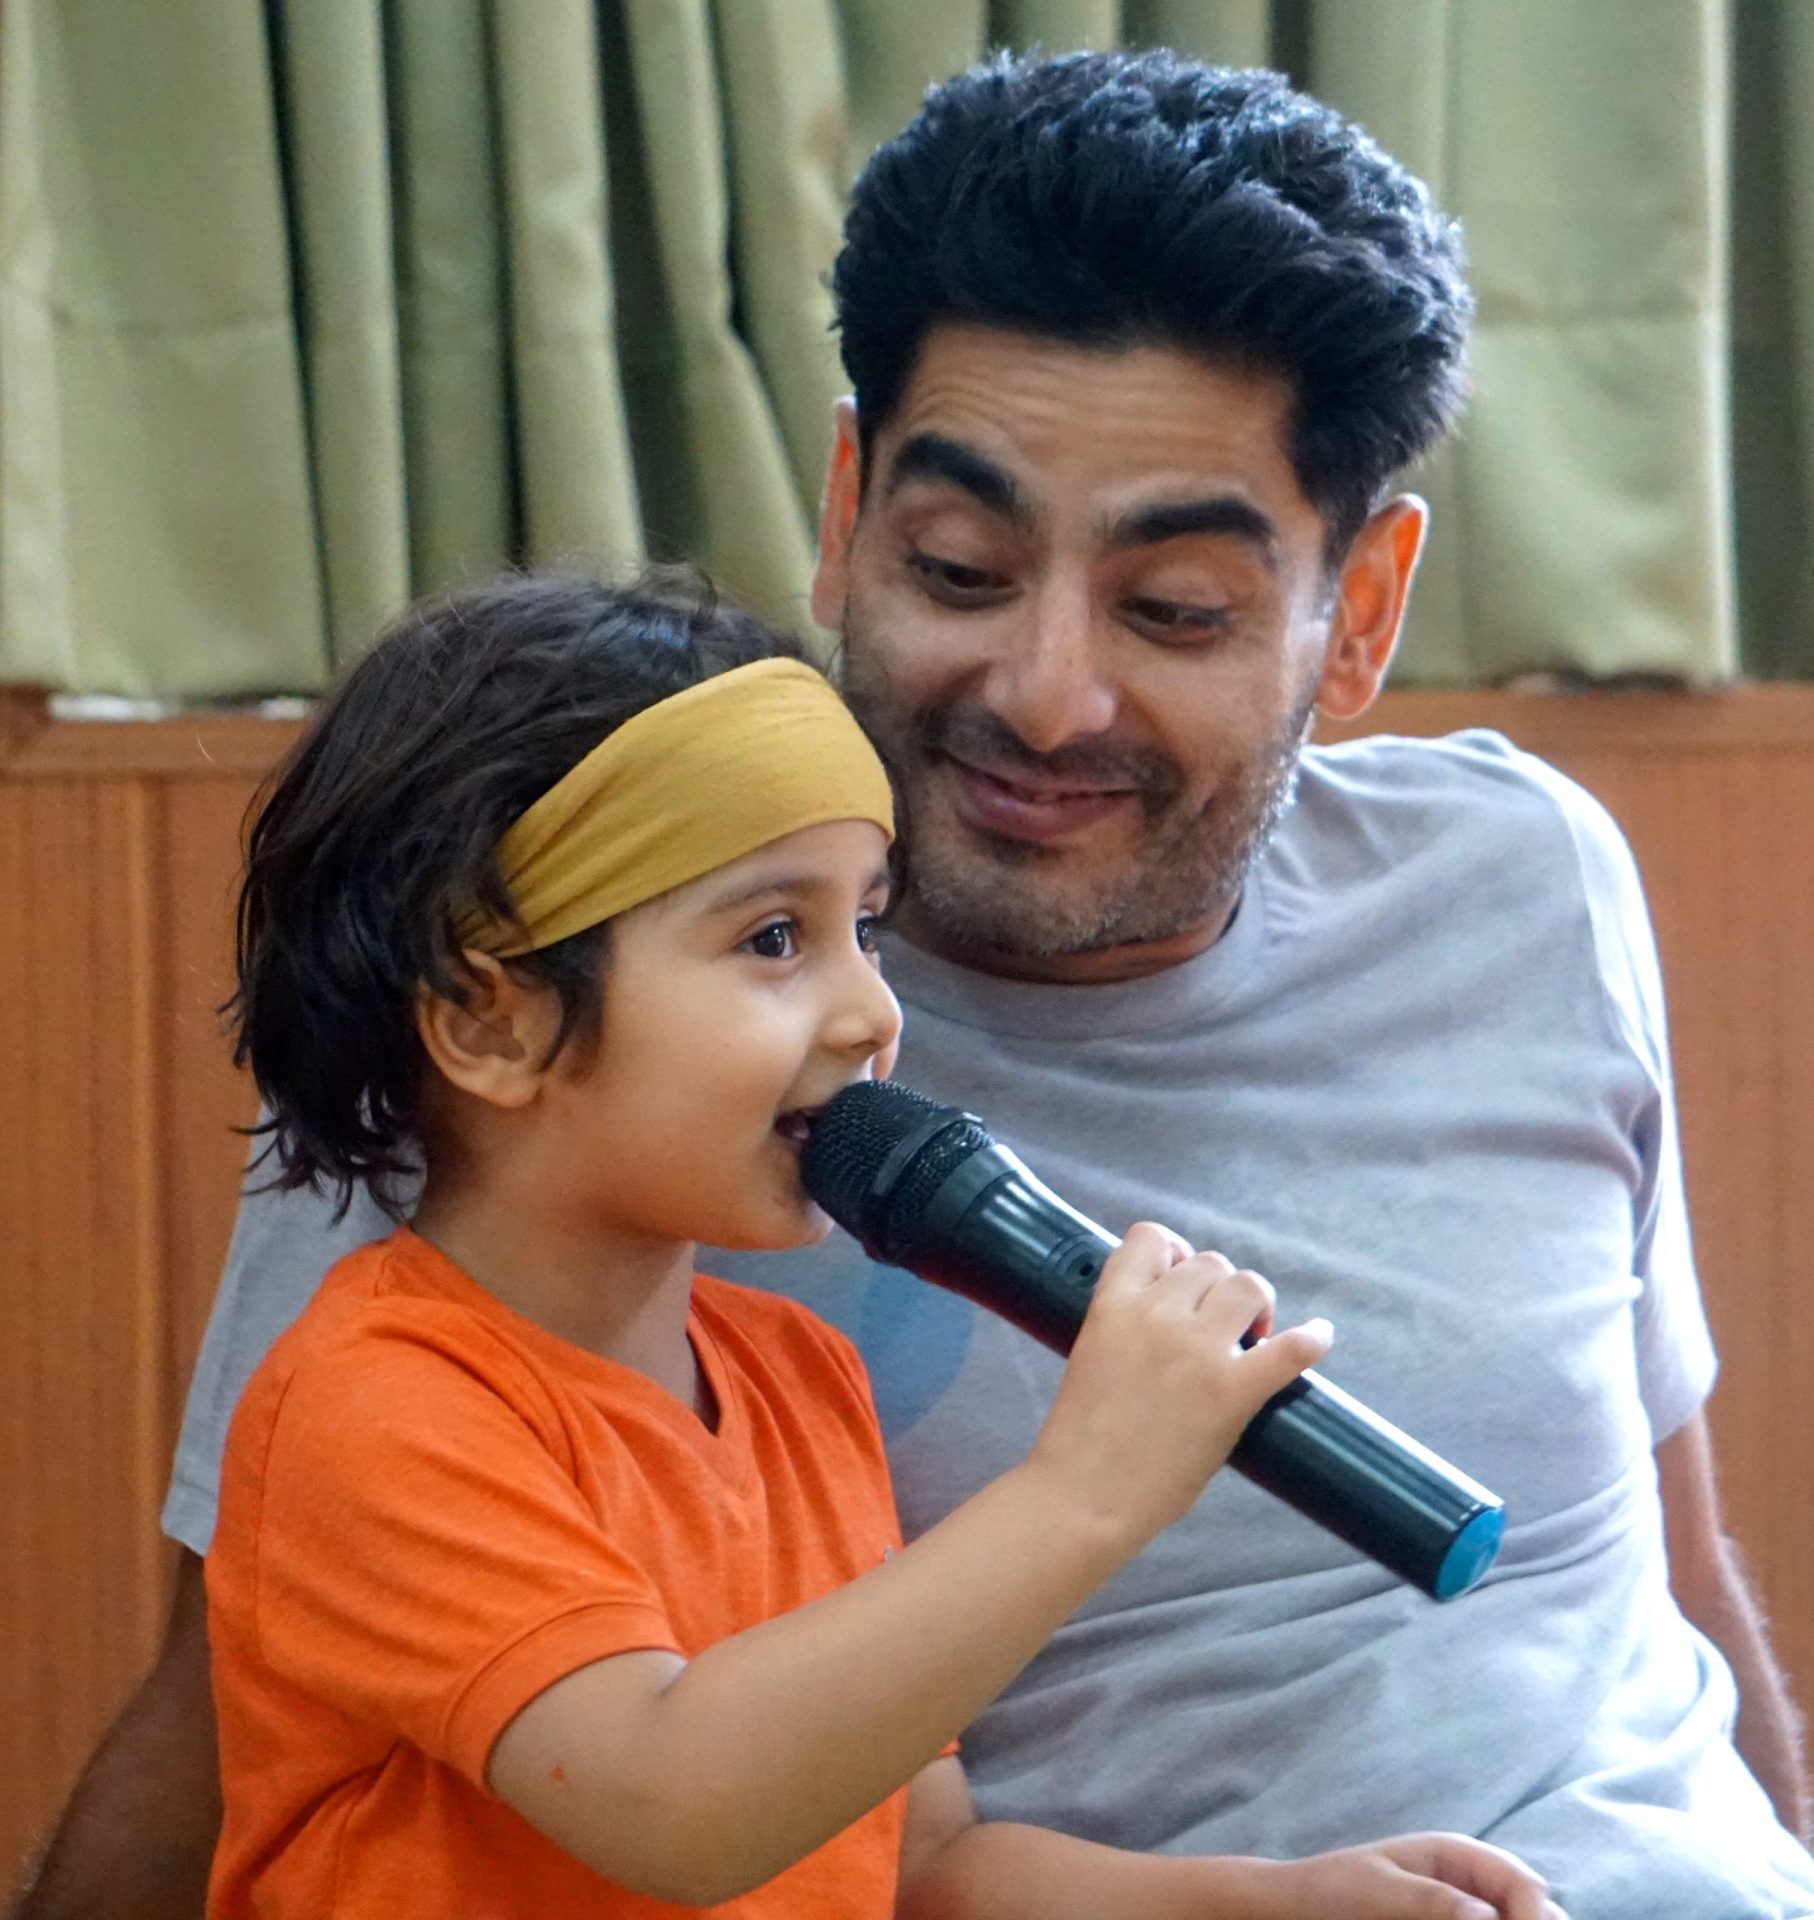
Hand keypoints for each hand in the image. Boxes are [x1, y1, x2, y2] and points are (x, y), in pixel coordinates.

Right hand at [1024, 1222, 1331, 1545]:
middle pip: (1211, 1263)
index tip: (1181, 1278)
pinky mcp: (1233, 1392)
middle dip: (1218, 1288)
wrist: (1085, 1496)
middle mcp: (1158, 1315)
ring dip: (1255, 1305)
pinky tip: (1320, 1336)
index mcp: (1114, 1305)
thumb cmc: (1080, 1436)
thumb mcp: (1090, 1353)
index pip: (1151, 1237)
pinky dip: (1311, 1339)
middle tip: (1219, 1325)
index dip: (1173, 1251)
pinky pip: (1290, 1349)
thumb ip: (1125, 1323)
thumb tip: (1167, 1312)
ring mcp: (1198, 1352)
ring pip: (1248, 1287)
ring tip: (1252, 1336)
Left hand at [1257, 1833, 1566, 1919]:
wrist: (1296, 1909)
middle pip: (1531, 1913)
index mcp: (1458, 1856)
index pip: (1523, 1884)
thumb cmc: (1331, 1891)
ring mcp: (1465, 1915)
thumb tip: (1486, 1916)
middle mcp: (1471, 1887)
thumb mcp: (1378, 1891)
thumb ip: (1430, 1900)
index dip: (1533, 1916)